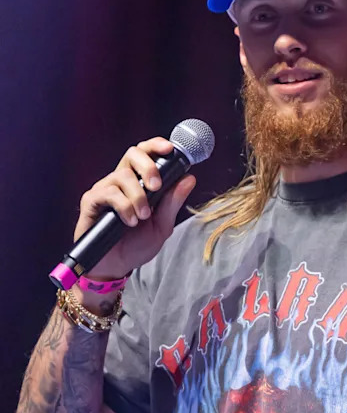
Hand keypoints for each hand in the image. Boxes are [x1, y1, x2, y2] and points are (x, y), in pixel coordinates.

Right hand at [75, 137, 195, 278]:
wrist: (116, 267)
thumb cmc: (137, 245)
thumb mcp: (162, 224)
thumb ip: (173, 202)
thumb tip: (190, 178)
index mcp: (139, 182)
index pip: (146, 154)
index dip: (156, 145)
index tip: (170, 148)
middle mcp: (121, 181)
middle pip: (132, 154)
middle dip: (148, 166)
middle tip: (156, 186)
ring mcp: (105, 189)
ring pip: (122, 175)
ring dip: (138, 196)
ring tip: (142, 217)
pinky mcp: (91, 201)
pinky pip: (108, 193)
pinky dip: (123, 206)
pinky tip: (129, 221)